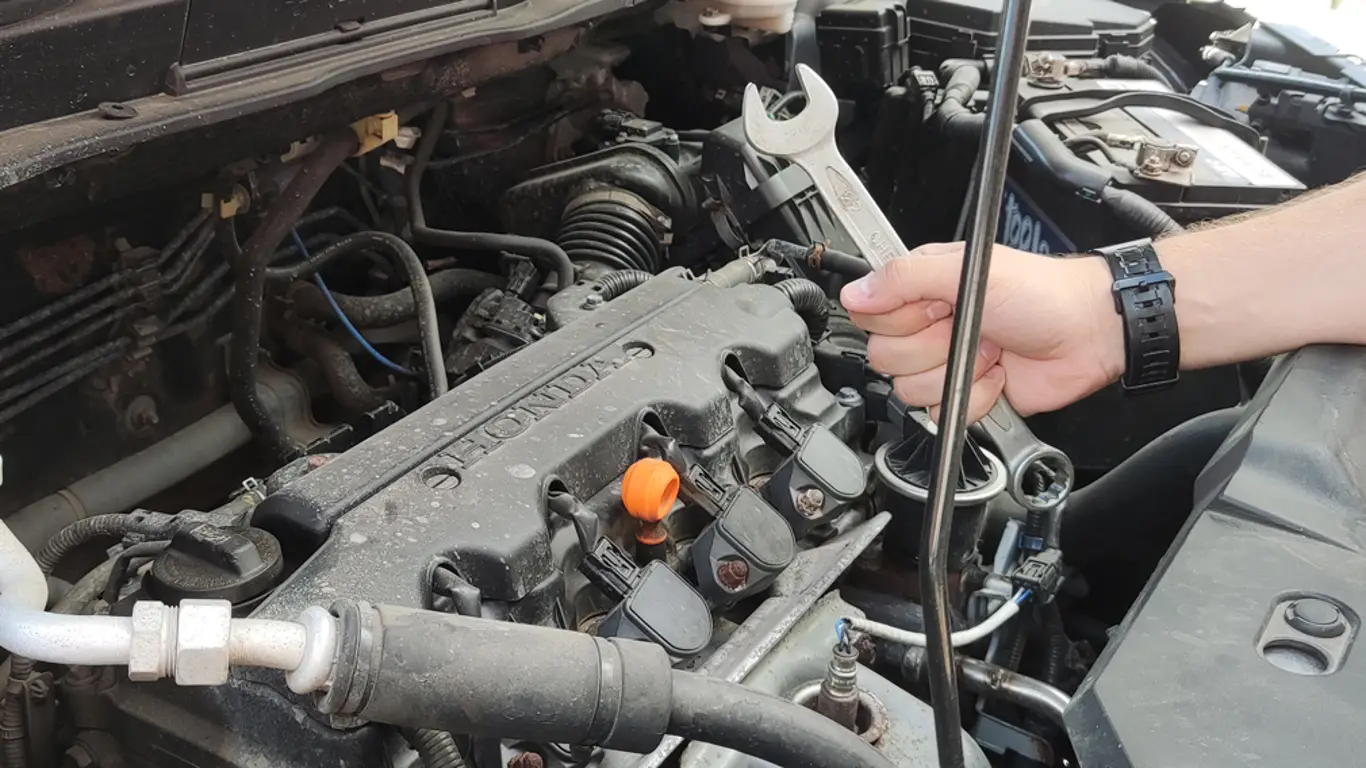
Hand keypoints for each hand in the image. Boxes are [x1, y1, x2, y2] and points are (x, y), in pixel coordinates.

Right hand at [840, 243, 1124, 422]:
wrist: (1089, 333)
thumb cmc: (1041, 292)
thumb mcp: (966, 270)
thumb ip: (904, 277)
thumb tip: (855, 292)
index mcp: (920, 289)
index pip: (870, 315)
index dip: (899, 318)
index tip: (934, 306)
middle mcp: (927, 325)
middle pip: (886, 357)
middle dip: (932, 347)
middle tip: (967, 327)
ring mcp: (945, 362)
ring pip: (912, 389)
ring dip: (958, 372)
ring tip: (989, 349)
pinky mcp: (965, 395)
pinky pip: (943, 414)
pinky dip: (976, 398)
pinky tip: (996, 374)